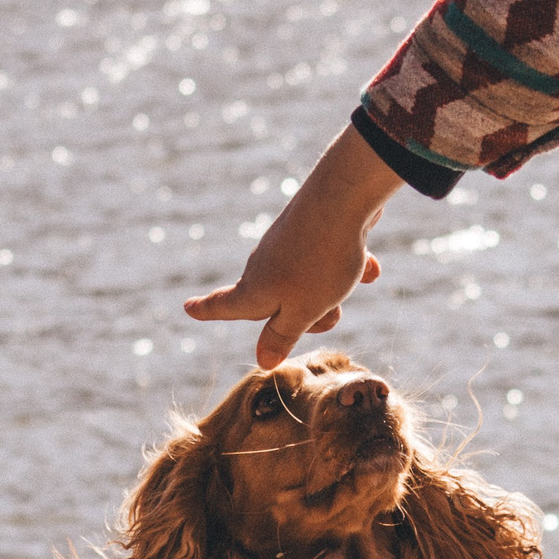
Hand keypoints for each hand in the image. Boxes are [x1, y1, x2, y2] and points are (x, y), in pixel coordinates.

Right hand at [185, 124, 407, 367]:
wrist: (344, 197)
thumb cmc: (320, 263)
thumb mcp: (303, 311)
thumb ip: (283, 336)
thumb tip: (262, 361)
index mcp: (254, 290)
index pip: (224, 306)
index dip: (207, 311)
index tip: (188, 308)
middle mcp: (264, 265)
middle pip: (277, 303)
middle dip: (304, 317)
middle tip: (332, 315)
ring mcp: (287, 244)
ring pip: (307, 282)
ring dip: (330, 291)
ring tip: (352, 282)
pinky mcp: (312, 228)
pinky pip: (328, 259)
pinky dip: (346, 266)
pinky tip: (370, 267)